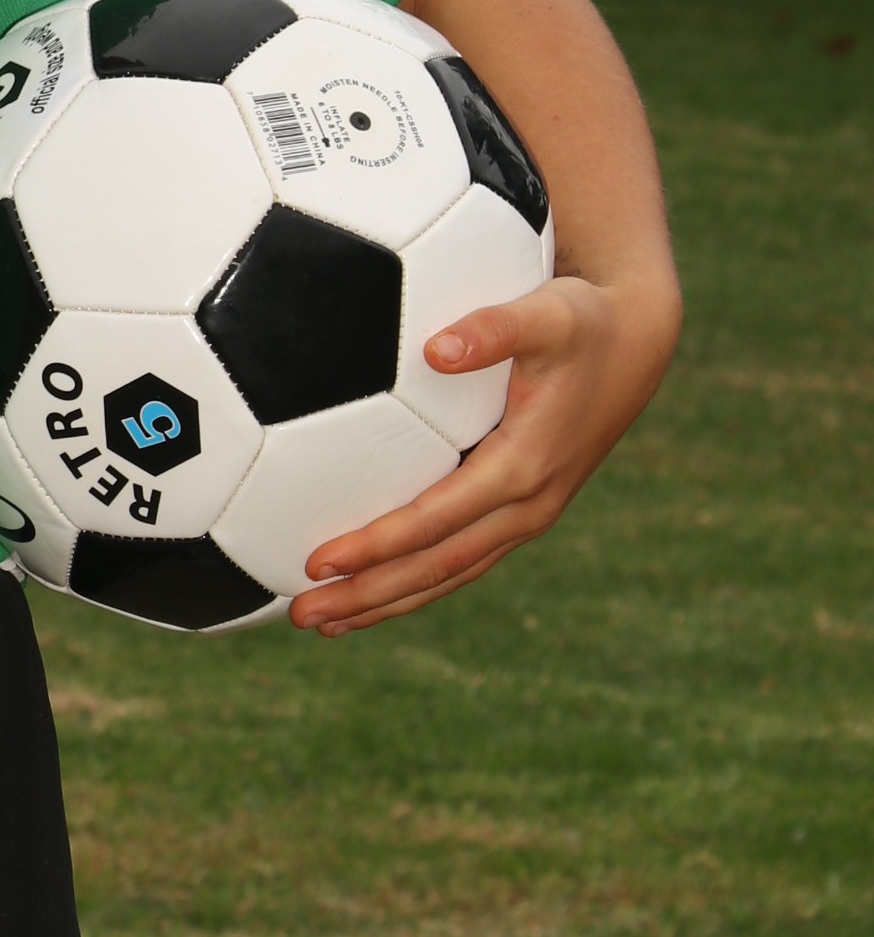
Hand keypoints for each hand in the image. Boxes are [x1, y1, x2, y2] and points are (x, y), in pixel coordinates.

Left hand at [289, 271, 679, 634]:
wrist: (636, 342)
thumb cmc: (583, 321)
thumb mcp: (549, 313)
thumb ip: (494, 328)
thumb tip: (437, 347)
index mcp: (524, 468)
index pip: (434, 521)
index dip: (376, 544)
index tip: (318, 561)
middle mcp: (528, 506)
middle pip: (435, 566)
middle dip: (367, 595)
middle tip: (300, 614)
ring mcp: (528, 516)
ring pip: (448, 574)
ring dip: (384, 602)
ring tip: (321, 623)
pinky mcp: (522, 512)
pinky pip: (461, 560)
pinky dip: (413, 583)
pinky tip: (368, 594)